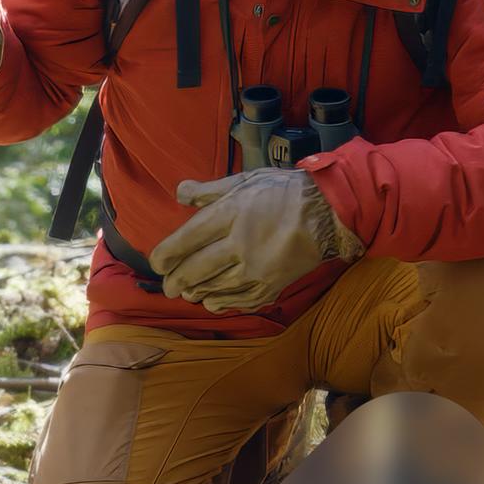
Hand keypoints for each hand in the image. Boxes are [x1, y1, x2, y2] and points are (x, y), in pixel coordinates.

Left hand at [149, 168, 363, 312]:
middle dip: (174, 282)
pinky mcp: (270, 286)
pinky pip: (237, 302)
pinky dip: (220, 302)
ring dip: (194, 293)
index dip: (164, 255)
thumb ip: (208, 190)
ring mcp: (255, 270)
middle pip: (194, 271)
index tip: (157, 263)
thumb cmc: (282, 192)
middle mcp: (238, 245)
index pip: (185, 240)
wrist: (326, 214)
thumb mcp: (243, 180)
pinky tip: (212, 300)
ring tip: (187, 292)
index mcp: (229, 215)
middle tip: (168, 286)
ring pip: (212, 289)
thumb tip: (179, 192)